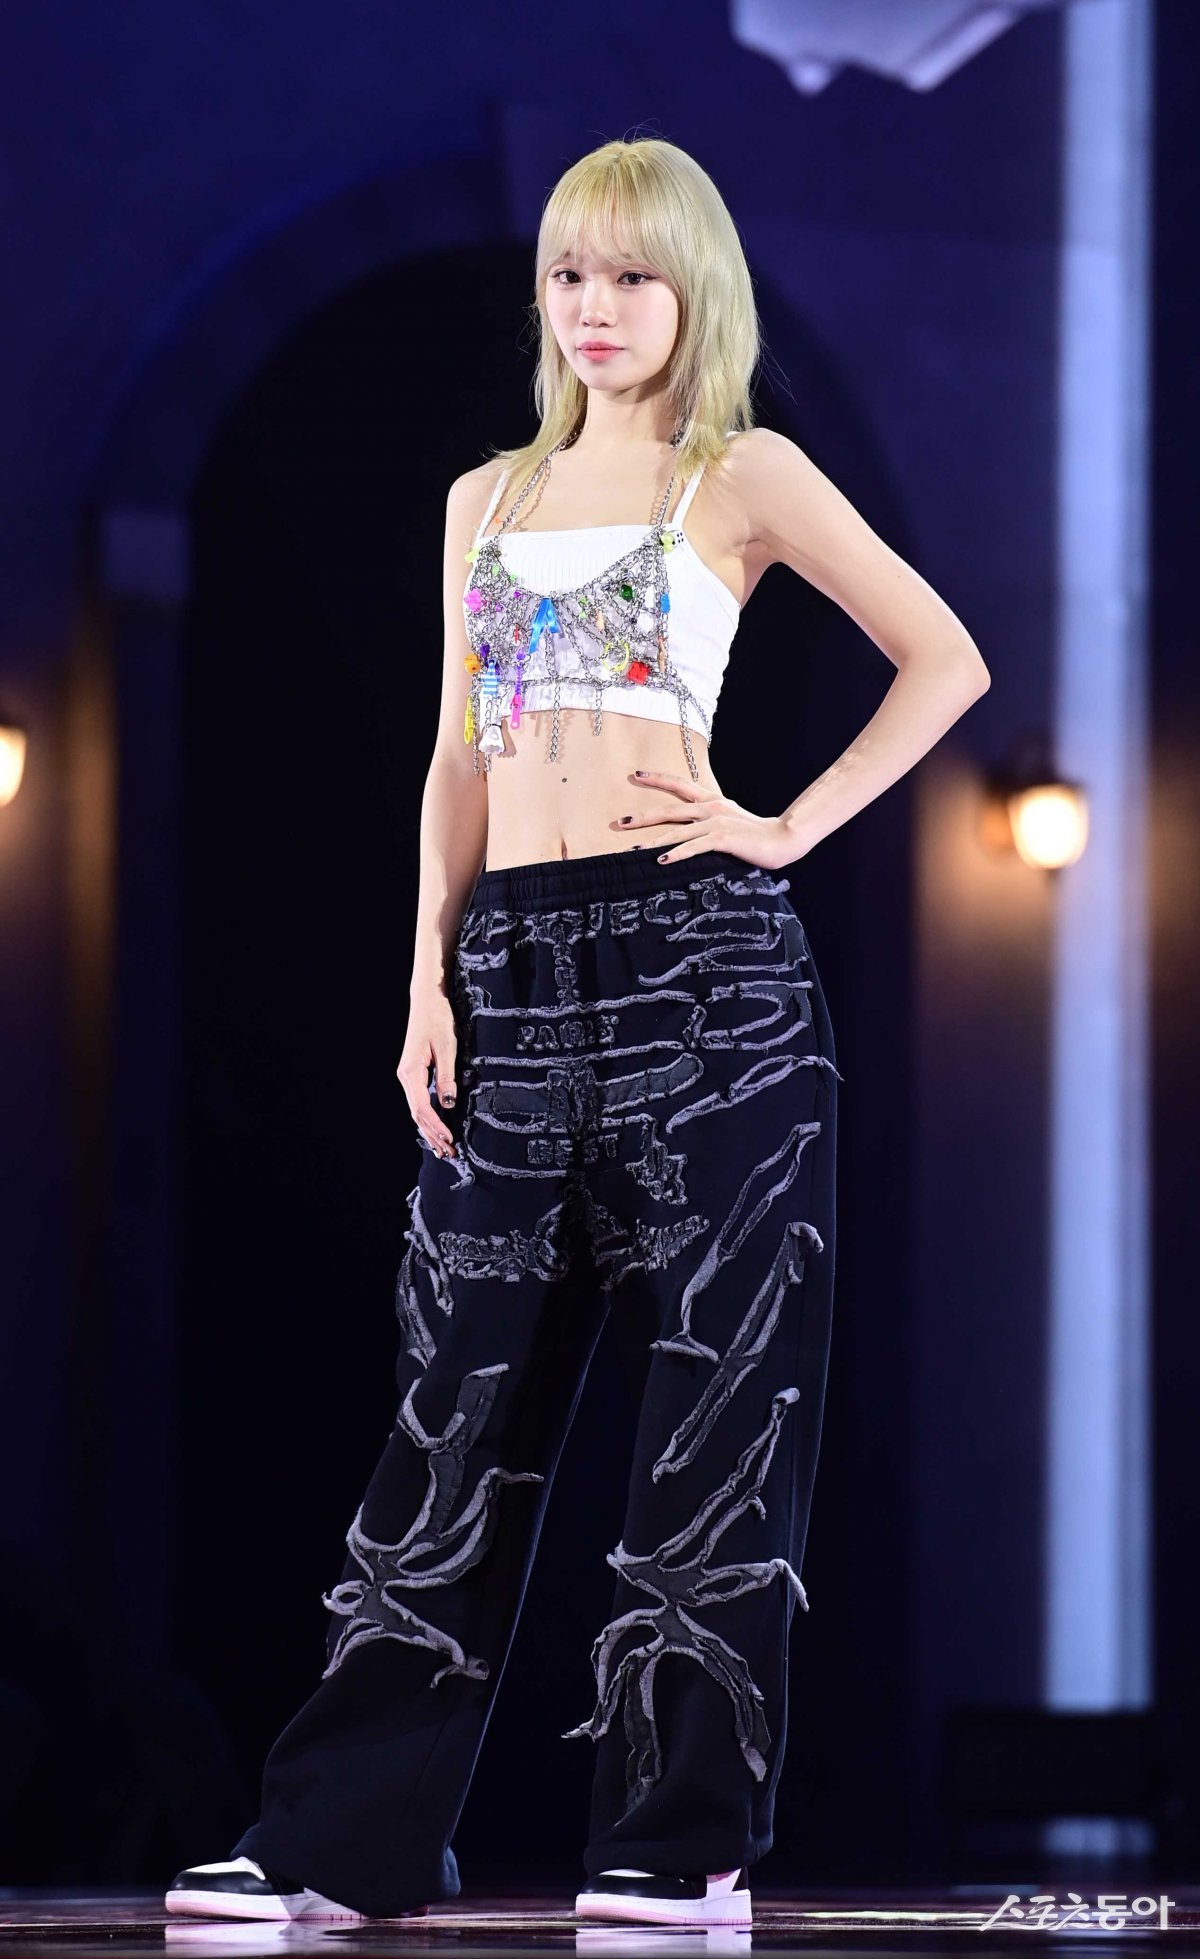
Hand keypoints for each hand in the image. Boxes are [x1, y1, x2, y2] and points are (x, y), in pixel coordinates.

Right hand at [397, 987, 458, 1157]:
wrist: (427, 1001)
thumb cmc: (438, 1020)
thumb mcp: (447, 1048)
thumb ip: (447, 1077)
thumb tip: (448, 1104)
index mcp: (410, 1072)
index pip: (421, 1108)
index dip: (435, 1126)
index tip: (449, 1139)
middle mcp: (405, 1077)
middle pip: (417, 1114)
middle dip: (432, 1135)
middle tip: (449, 1154)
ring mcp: (408, 1075)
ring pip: (417, 1110)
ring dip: (430, 1129)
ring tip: (443, 1149)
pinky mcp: (414, 1073)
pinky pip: (419, 1100)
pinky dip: (428, 1117)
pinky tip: (436, 1128)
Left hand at [618, 771, 806, 869]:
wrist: (781, 839)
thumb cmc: (754, 833)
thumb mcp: (728, 820)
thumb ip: (708, 821)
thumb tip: (687, 829)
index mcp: (711, 800)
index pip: (679, 785)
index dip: (657, 779)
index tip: (635, 775)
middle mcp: (710, 808)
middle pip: (669, 810)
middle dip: (642, 816)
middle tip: (620, 822)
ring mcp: (715, 823)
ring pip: (677, 831)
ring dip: (652, 841)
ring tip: (632, 848)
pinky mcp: (722, 839)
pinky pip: (694, 847)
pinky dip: (677, 854)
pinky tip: (661, 861)